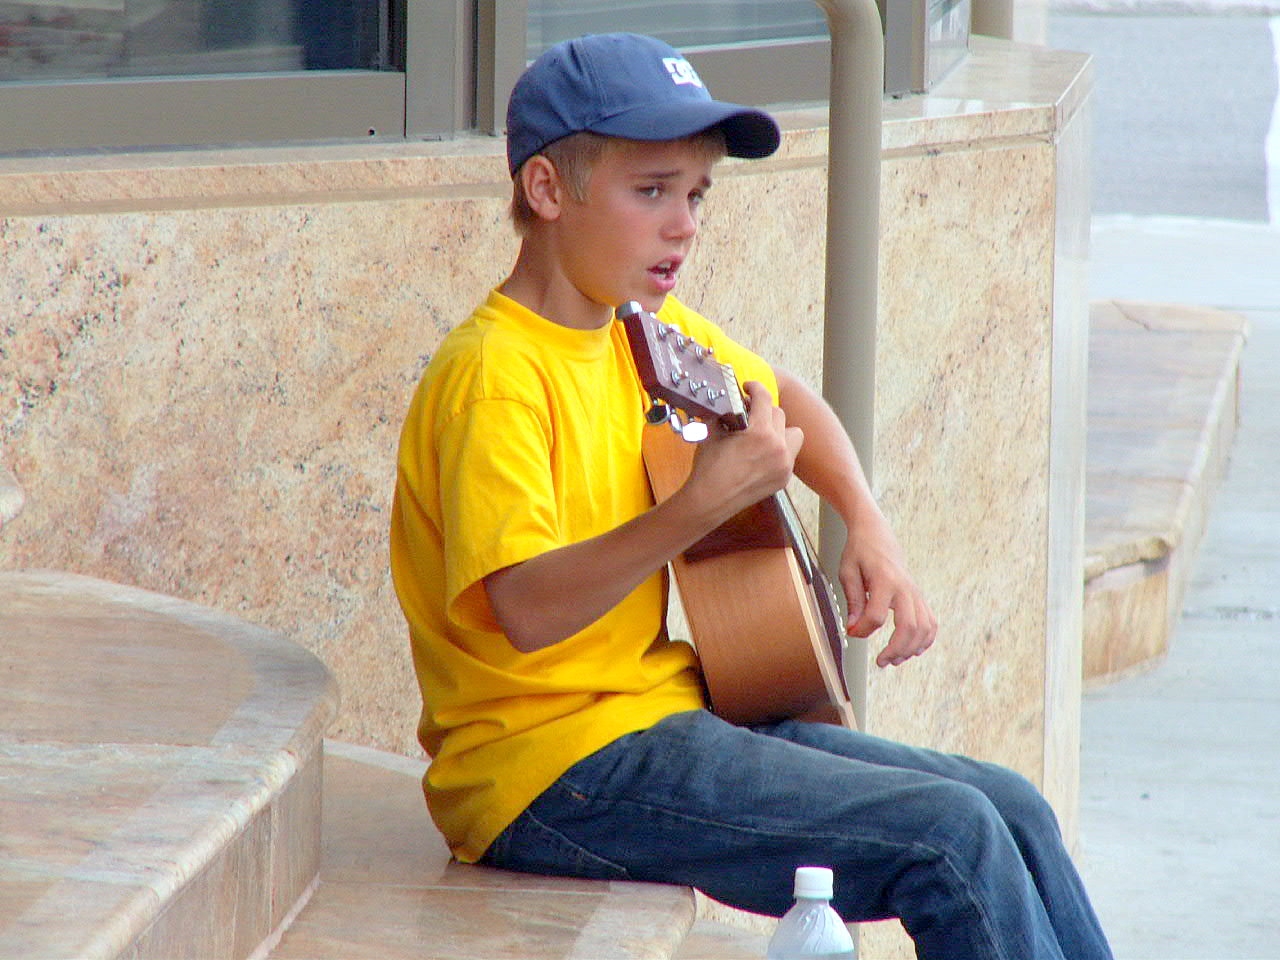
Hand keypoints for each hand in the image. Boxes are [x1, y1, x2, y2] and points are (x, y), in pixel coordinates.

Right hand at [686, 381, 803, 519]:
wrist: (710, 501)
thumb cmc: (708, 469)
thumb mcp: (712, 434)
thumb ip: (724, 415)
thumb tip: (727, 402)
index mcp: (759, 432)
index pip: (764, 398)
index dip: (756, 388)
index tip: (749, 388)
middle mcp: (777, 447)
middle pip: (779, 414)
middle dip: (763, 411)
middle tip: (750, 414)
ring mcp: (784, 464)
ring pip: (793, 434)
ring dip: (780, 429)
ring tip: (763, 434)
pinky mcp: (784, 478)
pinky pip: (790, 454)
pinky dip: (779, 450)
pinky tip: (762, 455)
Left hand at [840, 515, 937, 667]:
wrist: (876, 534)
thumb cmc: (859, 552)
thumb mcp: (848, 572)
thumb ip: (853, 601)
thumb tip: (853, 628)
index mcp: (884, 580)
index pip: (876, 616)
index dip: (863, 631)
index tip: (852, 633)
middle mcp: (904, 587)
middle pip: (908, 627)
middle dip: (895, 650)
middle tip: (881, 662)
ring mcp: (915, 592)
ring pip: (924, 628)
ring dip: (911, 649)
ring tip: (895, 659)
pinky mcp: (919, 596)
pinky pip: (931, 621)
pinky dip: (926, 639)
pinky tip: (914, 650)